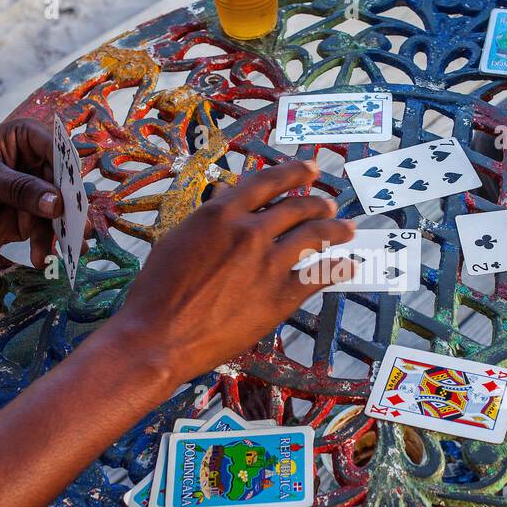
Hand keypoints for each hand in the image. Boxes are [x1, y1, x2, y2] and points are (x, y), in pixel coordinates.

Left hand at [0, 119, 62, 265]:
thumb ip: (19, 190)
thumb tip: (57, 205)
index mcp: (26, 139)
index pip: (59, 152)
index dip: (69, 175)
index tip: (73, 198)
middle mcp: (35, 165)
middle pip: (64, 186)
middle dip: (71, 210)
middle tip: (78, 232)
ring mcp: (32, 194)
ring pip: (58, 213)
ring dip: (61, 234)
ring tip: (64, 252)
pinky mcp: (25, 220)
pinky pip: (44, 233)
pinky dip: (45, 246)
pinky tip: (40, 258)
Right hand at [108, 160, 355, 380]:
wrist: (158, 337)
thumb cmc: (157, 290)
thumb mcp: (177, 240)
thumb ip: (208, 217)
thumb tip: (228, 194)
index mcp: (222, 213)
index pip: (268, 181)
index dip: (295, 172)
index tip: (311, 169)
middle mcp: (251, 232)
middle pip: (298, 206)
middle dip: (319, 203)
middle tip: (329, 205)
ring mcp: (269, 264)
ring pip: (315, 235)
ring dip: (336, 229)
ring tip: (346, 229)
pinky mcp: (280, 297)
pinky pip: (320, 277)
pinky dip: (339, 268)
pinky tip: (349, 265)